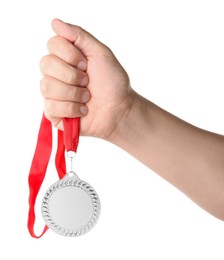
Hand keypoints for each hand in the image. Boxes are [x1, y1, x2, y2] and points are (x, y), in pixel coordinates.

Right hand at [40, 19, 133, 139]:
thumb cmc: (112, 83)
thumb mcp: (101, 54)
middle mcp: (57, 73)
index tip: (86, 64)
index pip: (53, 44)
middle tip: (87, 82)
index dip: (70, 55)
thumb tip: (55, 22)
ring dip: (73, 94)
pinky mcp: (53, 112)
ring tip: (87, 98)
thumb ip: (80, 36)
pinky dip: (72, 109)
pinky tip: (83, 110)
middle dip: (72, 75)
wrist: (119, 110)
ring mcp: (53, 93)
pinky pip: (51, 107)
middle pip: (45, 64)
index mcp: (66, 57)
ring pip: (47, 87)